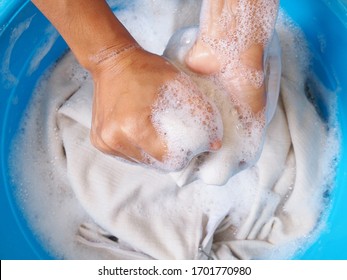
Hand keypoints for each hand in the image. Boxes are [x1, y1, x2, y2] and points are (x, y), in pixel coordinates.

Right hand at [89, 45, 221, 169]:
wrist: (112, 62)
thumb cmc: (147, 70)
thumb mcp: (179, 85)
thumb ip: (201, 113)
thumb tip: (215, 144)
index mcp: (132, 127)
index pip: (167, 159)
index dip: (183, 154)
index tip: (188, 143)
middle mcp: (114, 139)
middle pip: (154, 164)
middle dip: (170, 155)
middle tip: (175, 138)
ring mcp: (104, 142)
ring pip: (141, 162)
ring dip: (154, 154)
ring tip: (158, 133)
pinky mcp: (100, 142)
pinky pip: (128, 156)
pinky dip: (140, 149)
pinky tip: (143, 133)